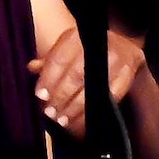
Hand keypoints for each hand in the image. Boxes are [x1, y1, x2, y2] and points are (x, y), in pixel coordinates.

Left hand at [30, 28, 147, 140]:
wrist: (125, 46)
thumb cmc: (88, 51)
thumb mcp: (68, 49)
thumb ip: (50, 60)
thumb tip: (31, 68)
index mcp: (77, 37)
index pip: (59, 60)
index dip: (48, 79)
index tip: (40, 96)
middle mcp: (97, 46)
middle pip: (75, 75)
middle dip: (61, 96)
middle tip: (50, 112)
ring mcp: (115, 59)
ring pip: (92, 87)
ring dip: (76, 107)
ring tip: (63, 120)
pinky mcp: (127, 73)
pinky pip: (109, 96)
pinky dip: (94, 110)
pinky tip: (82, 121)